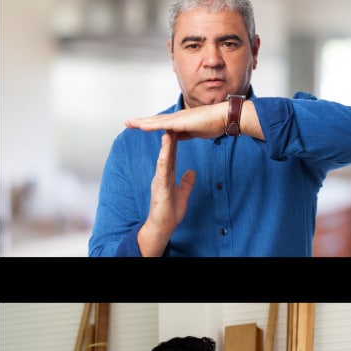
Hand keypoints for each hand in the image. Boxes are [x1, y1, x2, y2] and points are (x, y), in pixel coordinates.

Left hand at [127, 101, 228, 140]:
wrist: (223, 117)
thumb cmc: (214, 123)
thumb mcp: (195, 131)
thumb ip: (185, 133)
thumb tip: (177, 135)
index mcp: (180, 121)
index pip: (161, 123)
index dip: (150, 124)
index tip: (139, 125)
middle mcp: (176, 118)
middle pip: (155, 120)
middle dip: (141, 121)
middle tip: (128, 122)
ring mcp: (178, 119)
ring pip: (156, 121)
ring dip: (142, 122)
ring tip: (130, 123)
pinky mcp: (180, 122)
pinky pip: (163, 124)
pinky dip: (152, 125)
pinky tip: (142, 126)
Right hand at [137, 132, 194, 256]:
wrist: (162, 227)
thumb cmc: (170, 213)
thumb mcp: (183, 195)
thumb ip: (186, 183)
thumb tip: (192, 172)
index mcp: (166, 176)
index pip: (171, 155)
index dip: (174, 142)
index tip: (177, 129)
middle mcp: (161, 175)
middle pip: (166, 154)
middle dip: (168, 138)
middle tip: (170, 123)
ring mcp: (159, 180)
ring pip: (163, 160)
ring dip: (165, 147)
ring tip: (168, 132)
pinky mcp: (159, 188)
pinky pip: (162, 172)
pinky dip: (163, 161)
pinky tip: (165, 153)